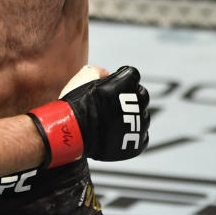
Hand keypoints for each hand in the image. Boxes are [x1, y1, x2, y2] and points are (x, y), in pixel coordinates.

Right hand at [28, 66, 149, 166]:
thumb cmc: (76, 105)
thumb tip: (106, 73)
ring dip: (131, 117)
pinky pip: (141, 136)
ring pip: (142, 116)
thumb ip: (98, 71)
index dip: (121, 78)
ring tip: (112, 121)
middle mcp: (139, 102)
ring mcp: (140, 124)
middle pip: (141, 95)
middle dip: (129, 98)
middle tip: (112, 104)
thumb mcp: (83, 78)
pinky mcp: (138, 143)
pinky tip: (116, 133)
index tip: (113, 84)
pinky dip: (131, 135)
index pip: (132, 75)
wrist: (73, 134)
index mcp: (129, 83)